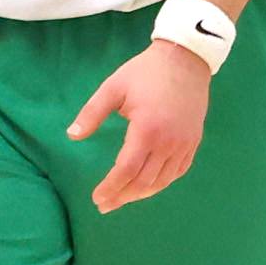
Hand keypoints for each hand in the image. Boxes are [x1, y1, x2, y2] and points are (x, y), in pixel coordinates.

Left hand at [68, 37, 212, 211]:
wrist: (185, 59)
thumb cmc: (146, 72)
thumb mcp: (113, 87)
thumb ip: (92, 113)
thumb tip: (72, 135)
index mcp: (147, 130)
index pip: (126, 170)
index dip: (110, 187)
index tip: (97, 197)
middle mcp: (168, 142)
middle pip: (143, 181)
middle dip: (122, 197)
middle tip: (105, 205)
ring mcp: (184, 144)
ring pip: (162, 181)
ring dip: (140, 194)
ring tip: (123, 199)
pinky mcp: (193, 142)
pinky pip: (177, 172)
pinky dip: (161, 184)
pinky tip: (148, 186)